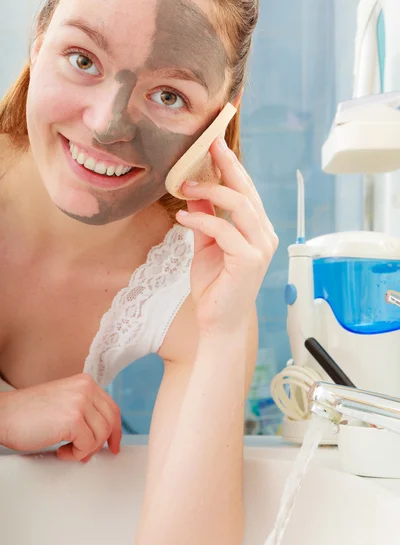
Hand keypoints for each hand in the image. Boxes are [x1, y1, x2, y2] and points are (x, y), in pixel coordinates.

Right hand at [0, 374, 121, 461]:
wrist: (4, 415)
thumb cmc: (27, 413)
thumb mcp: (64, 402)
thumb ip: (84, 410)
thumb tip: (102, 434)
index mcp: (85, 382)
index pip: (112, 408)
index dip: (115, 430)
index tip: (114, 444)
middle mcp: (85, 389)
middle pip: (110, 423)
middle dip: (99, 443)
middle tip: (85, 453)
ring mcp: (80, 403)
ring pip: (100, 436)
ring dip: (84, 450)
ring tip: (67, 450)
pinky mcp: (72, 420)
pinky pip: (86, 445)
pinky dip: (75, 454)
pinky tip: (61, 451)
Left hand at [176, 137, 278, 334]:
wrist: (218, 322)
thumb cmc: (215, 285)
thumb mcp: (206, 244)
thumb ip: (205, 218)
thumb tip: (194, 190)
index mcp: (257, 229)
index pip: (246, 190)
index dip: (231, 166)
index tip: (213, 144)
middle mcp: (264, 235)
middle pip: (247, 191)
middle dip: (226, 165)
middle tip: (207, 145)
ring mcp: (260, 247)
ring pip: (240, 205)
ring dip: (211, 191)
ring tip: (186, 186)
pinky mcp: (250, 260)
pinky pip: (224, 230)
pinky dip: (201, 221)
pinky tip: (182, 218)